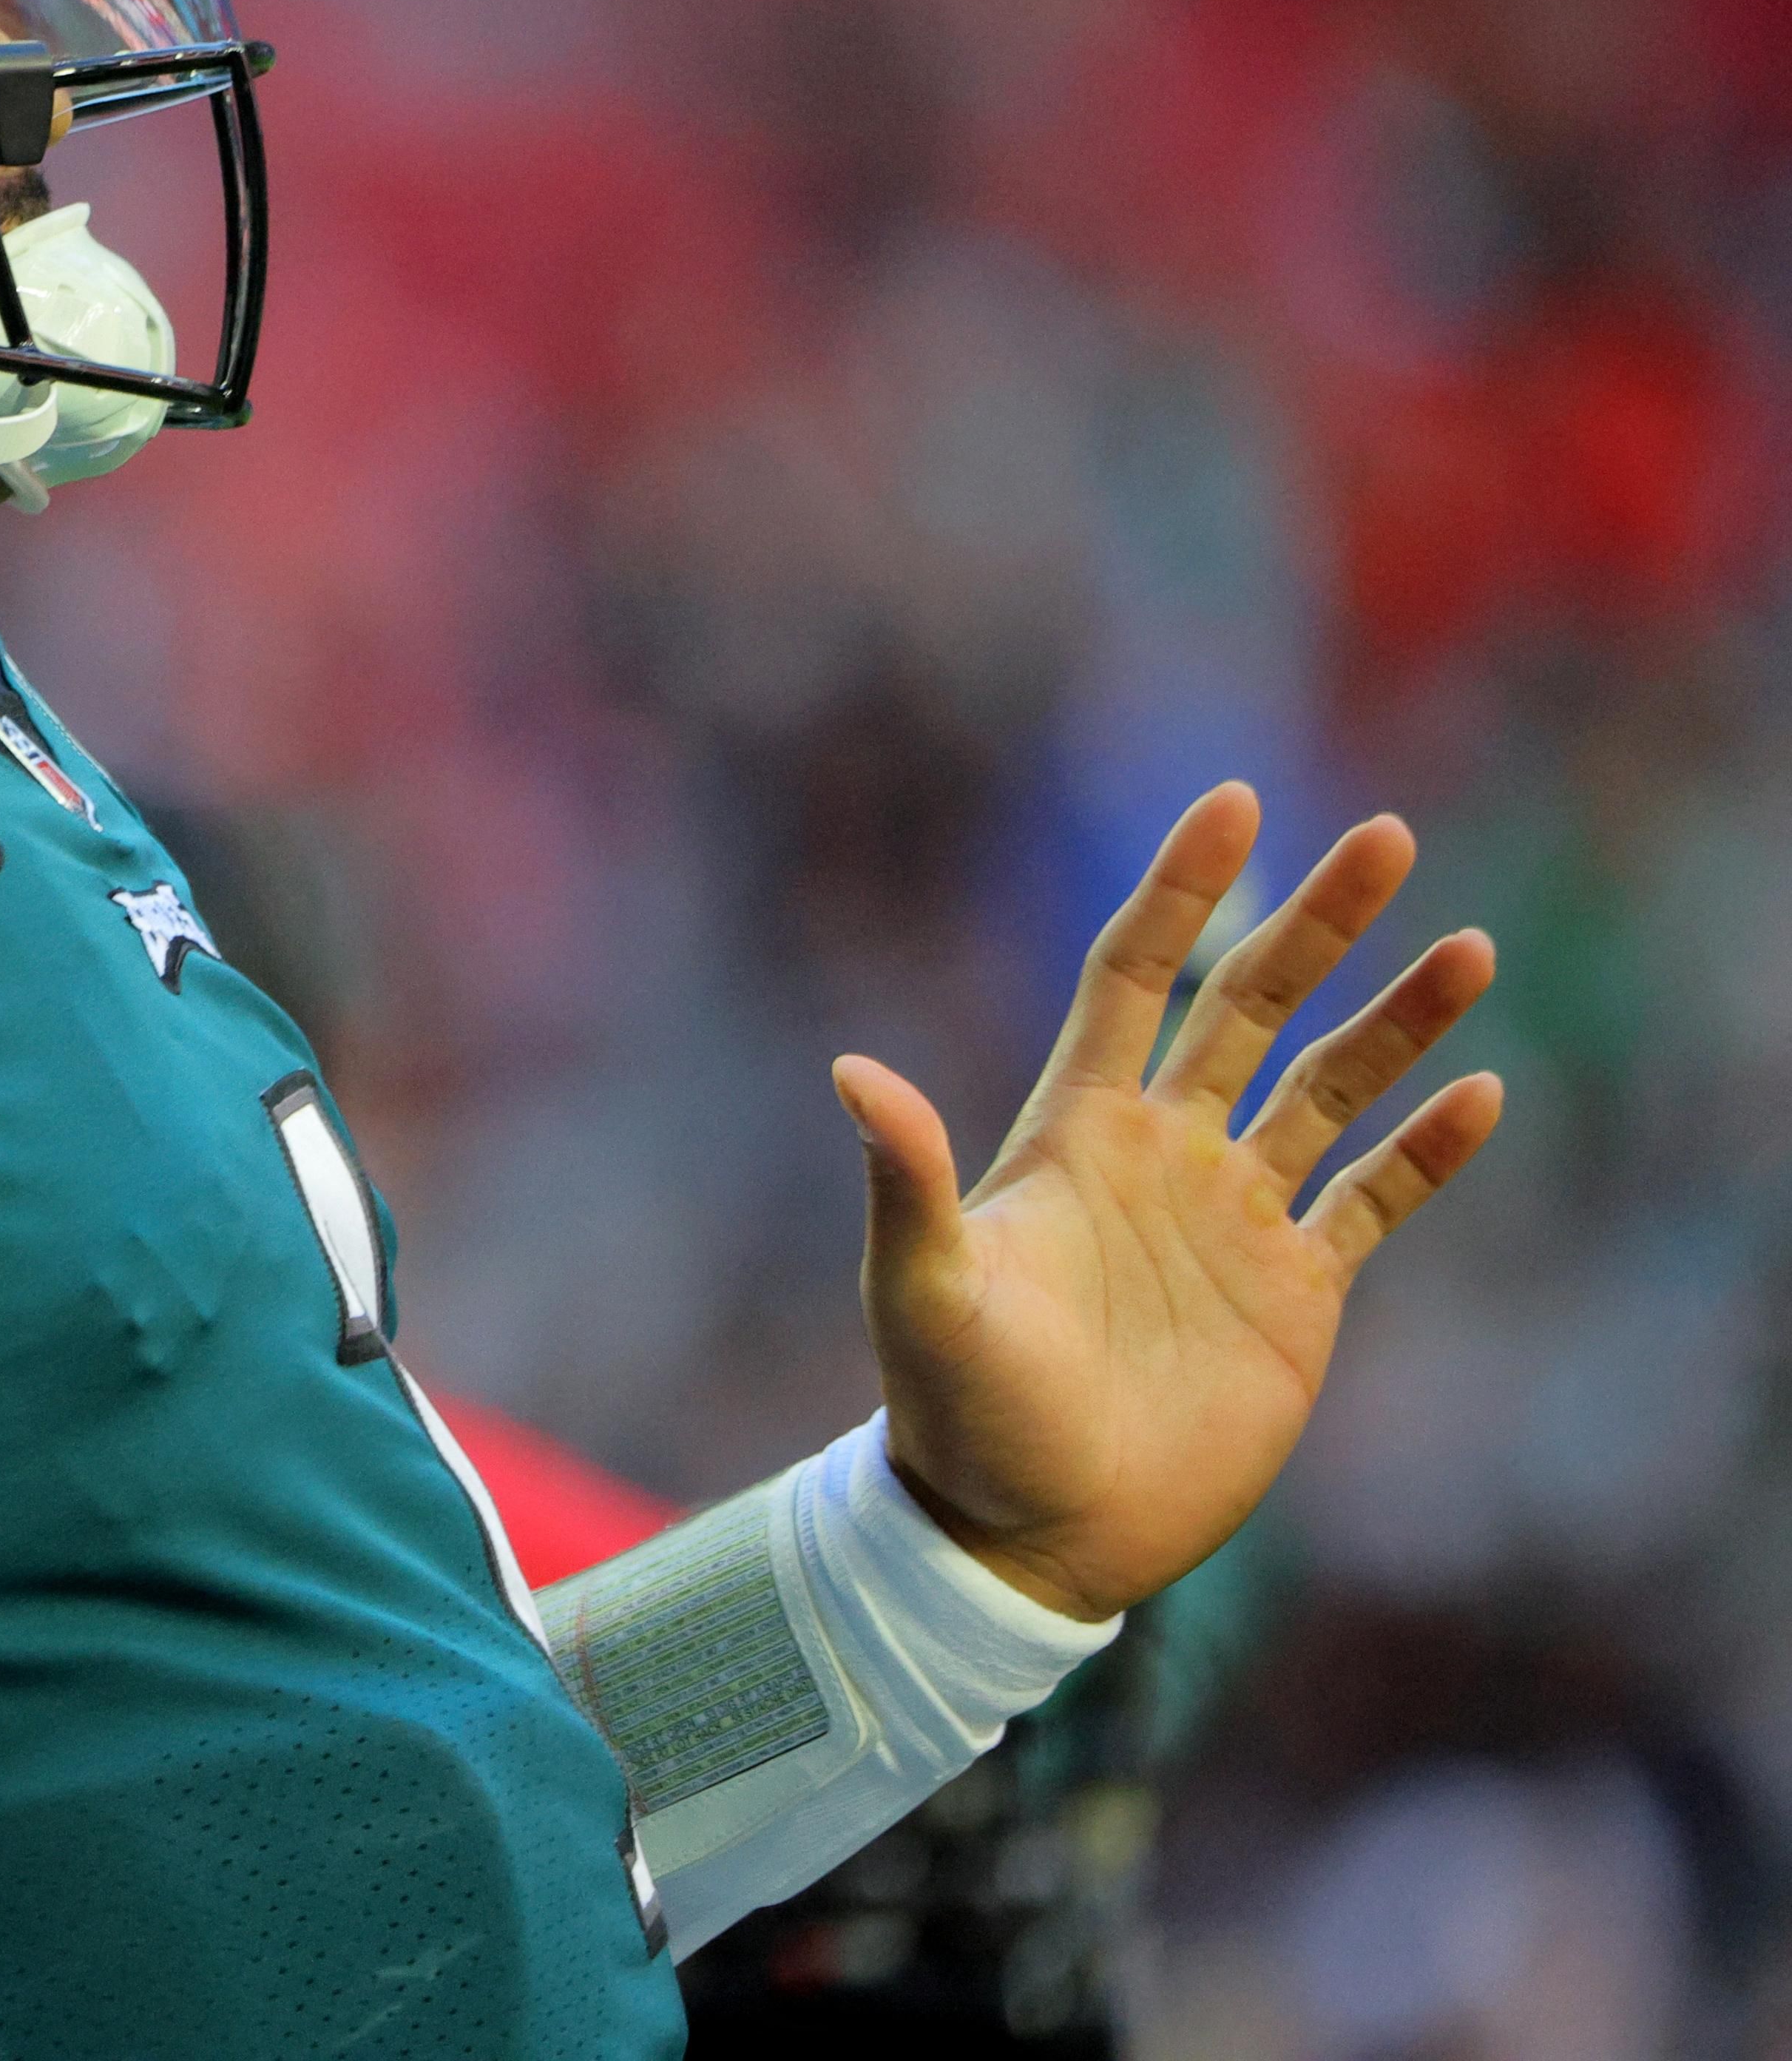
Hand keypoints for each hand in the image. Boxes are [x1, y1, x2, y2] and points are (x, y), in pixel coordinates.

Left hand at [840, 783, 1503, 1621]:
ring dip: (1399, 1020)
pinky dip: (1427, 1150)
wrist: (1026, 1531)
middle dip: (1319, 922)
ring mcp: (1235, 1217)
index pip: (1138, 972)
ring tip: (1469, 945)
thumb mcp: (922, 1289)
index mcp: (1077, 1127)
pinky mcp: (1297, 1294)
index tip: (1236, 801)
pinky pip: (1375, 1199)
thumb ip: (904, 1180)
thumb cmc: (957, 1409)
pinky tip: (1481, 1092)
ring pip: (1332, 1087)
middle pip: (1253, 1004)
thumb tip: (850, 1071)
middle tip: (1390, 837)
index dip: (1183, 889)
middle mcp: (1165, 1152)